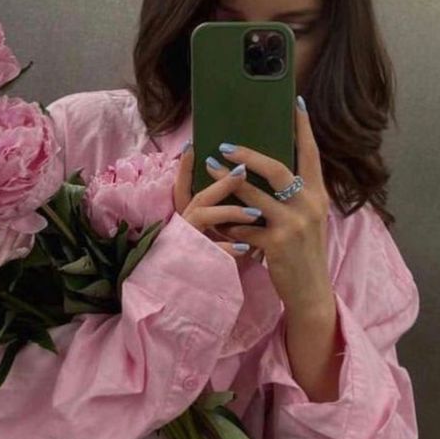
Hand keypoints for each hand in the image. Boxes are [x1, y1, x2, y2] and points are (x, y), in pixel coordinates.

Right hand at [173, 144, 260, 259]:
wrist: (206, 291)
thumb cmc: (220, 254)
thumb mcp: (221, 227)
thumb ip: (226, 205)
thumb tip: (247, 177)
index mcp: (191, 214)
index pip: (184, 186)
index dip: (185, 167)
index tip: (192, 147)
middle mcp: (187, 224)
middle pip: (200, 197)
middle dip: (222, 183)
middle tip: (243, 171)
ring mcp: (191, 242)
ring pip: (203, 218)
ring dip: (230, 212)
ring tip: (255, 212)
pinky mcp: (198, 263)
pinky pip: (212, 252)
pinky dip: (228, 247)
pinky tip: (245, 247)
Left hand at [203, 99, 333, 312]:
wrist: (311, 292)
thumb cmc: (304, 252)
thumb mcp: (308, 219)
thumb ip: (294, 196)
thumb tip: (269, 170)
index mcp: (317, 194)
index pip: (311, 154)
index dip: (304, 128)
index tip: (296, 103)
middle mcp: (309, 204)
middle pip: (276, 168)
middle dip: (248, 154)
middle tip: (224, 145)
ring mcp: (293, 224)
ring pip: (254, 195)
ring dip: (227, 181)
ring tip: (209, 168)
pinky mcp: (276, 243)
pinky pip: (244, 226)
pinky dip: (229, 222)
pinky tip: (217, 219)